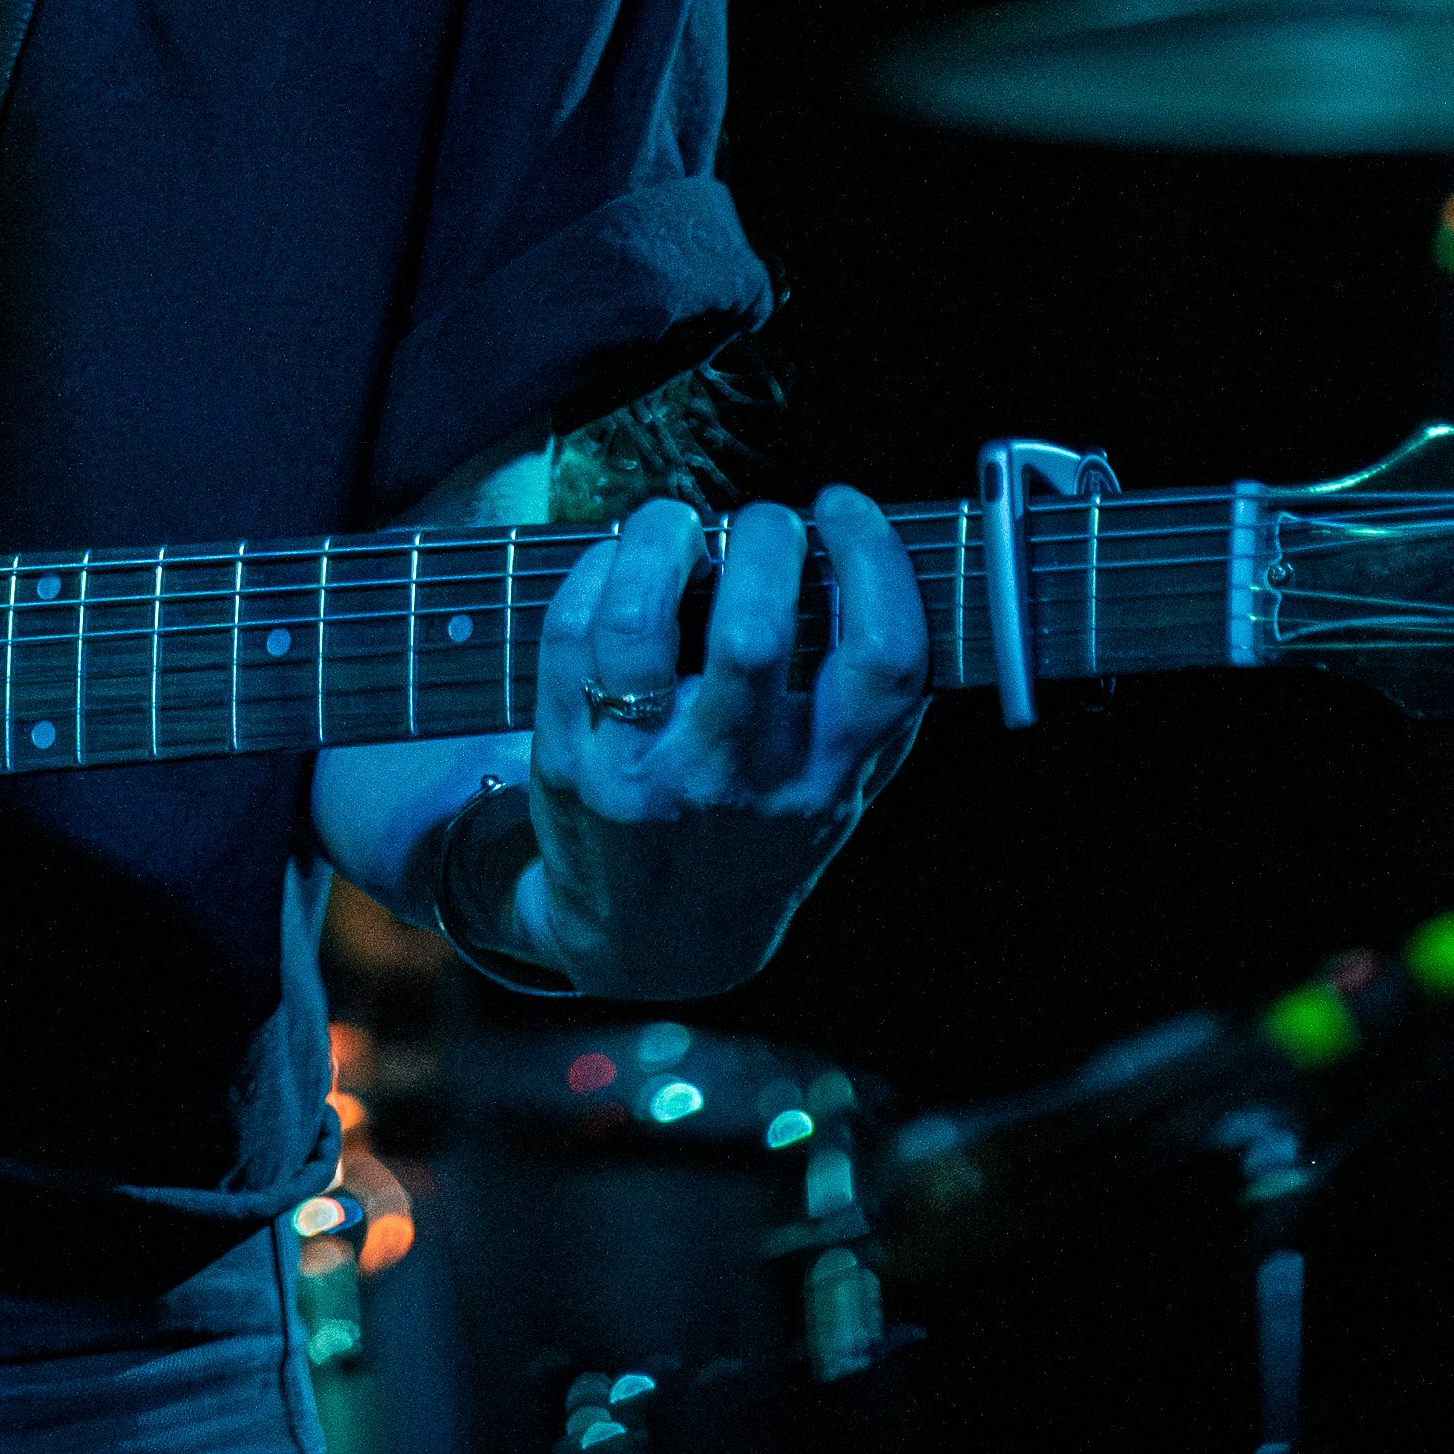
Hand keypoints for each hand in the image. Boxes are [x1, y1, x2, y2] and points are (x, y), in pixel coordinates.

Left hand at [521, 489, 930, 997]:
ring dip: (659, 540)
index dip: (873, 562)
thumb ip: (873, 706)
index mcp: (828, 779)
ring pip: (639, 626)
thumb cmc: (756, 839)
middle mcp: (740, 780)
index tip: (845, 508)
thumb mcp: (839, 793)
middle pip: (755, 633)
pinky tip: (615, 564)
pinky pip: (569, 639)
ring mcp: (647, 773)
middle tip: (762, 521)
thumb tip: (885, 566)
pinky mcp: (572, 759)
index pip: (883, 662)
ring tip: (674, 524)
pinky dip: (593, 574)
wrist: (655, 945)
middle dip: (763, 539)